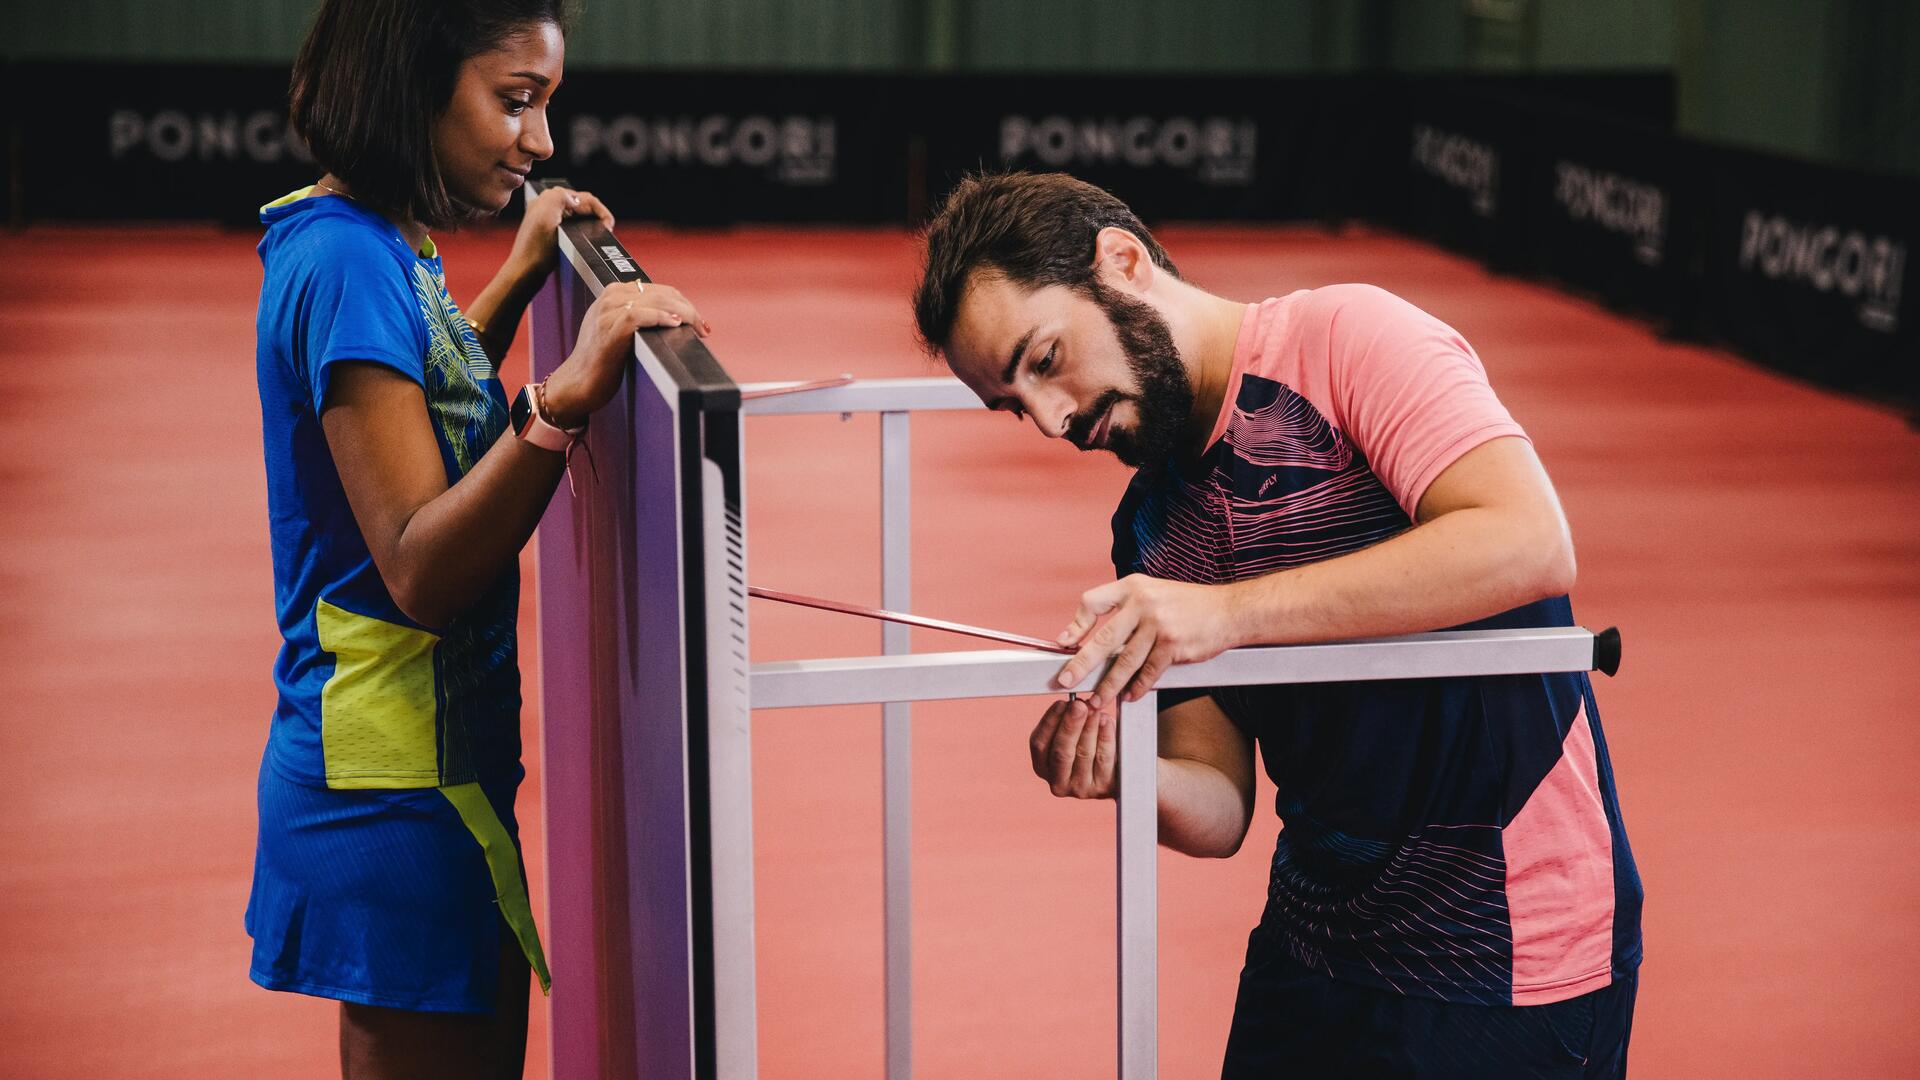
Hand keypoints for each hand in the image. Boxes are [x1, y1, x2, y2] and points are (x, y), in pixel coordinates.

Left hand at [509, 187, 613, 280]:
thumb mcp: (548, 216)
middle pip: (582, 204)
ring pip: (578, 214)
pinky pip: (571, 224)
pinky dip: (582, 228)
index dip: (600, 210)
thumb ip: (560, 197)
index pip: (584, 198)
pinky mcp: (549, 232)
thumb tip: (573, 198)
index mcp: (548, 199)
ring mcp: (548, 218)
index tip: (608, 227)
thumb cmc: (537, 251)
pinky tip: (584, 238)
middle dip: (597, 215)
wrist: (524, 272)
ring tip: (598, 234)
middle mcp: (547, 205)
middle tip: (606, 231)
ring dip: (591, 221)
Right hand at [541, 280, 709, 425]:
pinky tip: (674, 324)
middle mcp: (610, 298)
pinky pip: (637, 316)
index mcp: (614, 293)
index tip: (698, 321)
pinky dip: (659, 318)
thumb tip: (675, 318)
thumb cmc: (602, 360)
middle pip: (661, 294)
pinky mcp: (607, 331)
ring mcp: (607, 313)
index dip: (683, 303)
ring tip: (697, 327)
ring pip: (653, 301)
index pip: (659, 290)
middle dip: (688, 309)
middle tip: (704, 328)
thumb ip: (639, 316)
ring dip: (681, 313)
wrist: (578, 383)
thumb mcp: (618, 329)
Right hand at [1029, 697, 1115, 798]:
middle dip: (1070, 725)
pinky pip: (1104, 758)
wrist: (1115, 775)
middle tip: (1080, 705)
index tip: (1061, 702)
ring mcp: (1080, 789)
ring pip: (1083, 753)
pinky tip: (1106, 721)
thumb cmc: (1088, 748)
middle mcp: (1057, 783)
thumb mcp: (1071, 736)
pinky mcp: (1102, 788)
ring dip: (1089, 727)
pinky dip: (1105, 737)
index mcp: (1042, 768)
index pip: (1039, 744)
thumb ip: (1066, 720)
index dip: (1050, 722)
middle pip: (1061, 752)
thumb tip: (1073, 702)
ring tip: (1094, 709)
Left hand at [1052, 575, 1240, 707]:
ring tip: (1097, 700)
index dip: (1076, 624)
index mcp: (1132, 586)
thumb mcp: (1152, 593)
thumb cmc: (1187, 605)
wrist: (1229, 610)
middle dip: (1081, 664)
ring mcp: (1159, 624)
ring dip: (1109, 685)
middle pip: (1103, 639)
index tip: (1064, 644)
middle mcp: (1143, 603)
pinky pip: (1149, 672)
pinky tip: (1130, 696)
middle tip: (1065, 681)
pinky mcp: (1174, 645)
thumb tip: (1092, 634)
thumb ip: (1125, 609)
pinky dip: (1137, 687)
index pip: (1092, 602)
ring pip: (1125, 662)